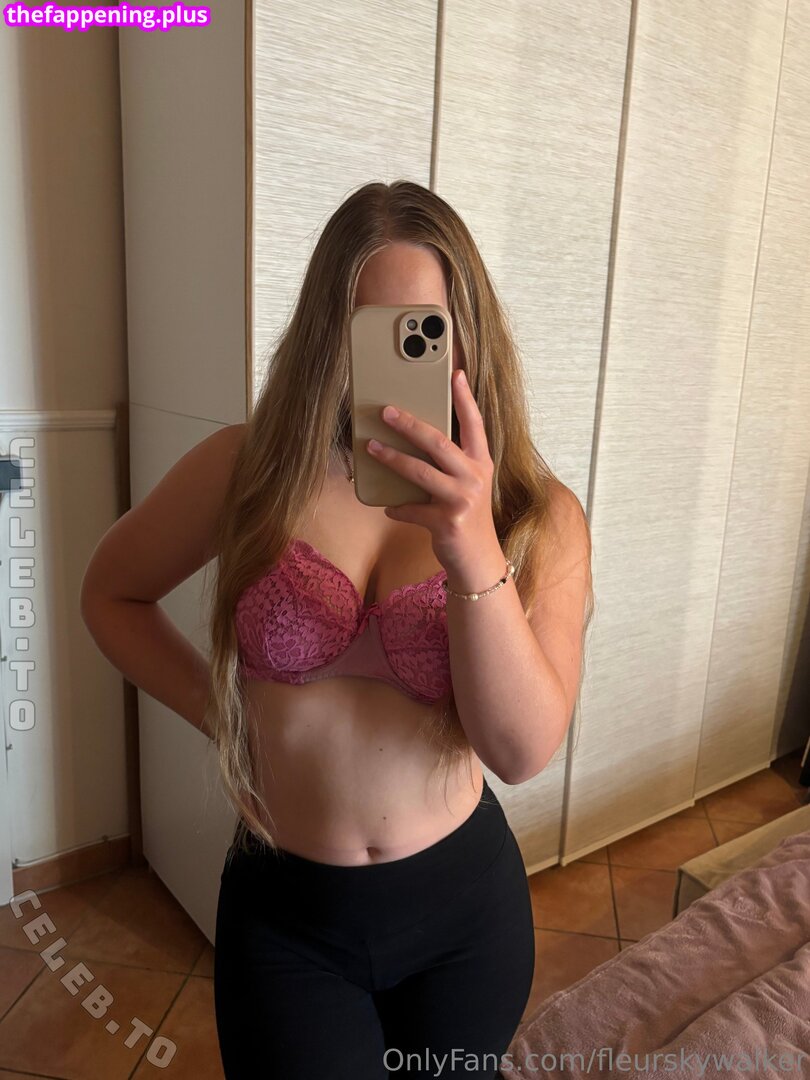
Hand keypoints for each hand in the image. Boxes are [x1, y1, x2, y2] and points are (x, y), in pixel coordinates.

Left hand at [365, 367, 499, 574]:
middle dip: (409, 424)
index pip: (474, 423)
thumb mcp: (468, 486)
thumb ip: (451, 464)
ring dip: (392, 458)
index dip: (464, 398)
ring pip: (419, 472)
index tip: (455, 372)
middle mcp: (474, 477)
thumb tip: (413, 441)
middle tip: (386, 411)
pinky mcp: (446, 522)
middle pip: (438, 443)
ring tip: (371, 447)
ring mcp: (462, 500)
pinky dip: (397, 507)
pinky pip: (411, 508)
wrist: (478, 560)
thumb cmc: (467, 517)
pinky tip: (388, 506)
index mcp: (481, 463)